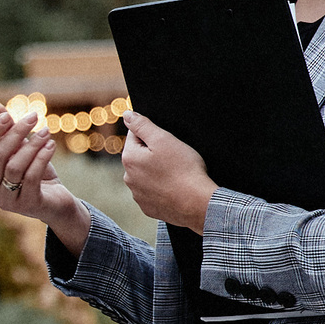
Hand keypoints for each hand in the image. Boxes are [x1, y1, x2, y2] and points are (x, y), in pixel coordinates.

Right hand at [0, 105, 91, 254]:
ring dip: (32, 144)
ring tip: (46, 131)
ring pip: (14, 166)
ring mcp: (6, 201)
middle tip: (34, 117)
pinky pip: (31, 177)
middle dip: (16, 132)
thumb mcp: (19, 148)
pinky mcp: (26, 205)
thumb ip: (5, 130)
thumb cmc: (33, 171)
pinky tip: (51, 145)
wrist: (55, 200)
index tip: (8, 115)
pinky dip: (41, 158)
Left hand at [121, 112, 218, 232]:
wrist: (197, 203)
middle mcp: (128, 177)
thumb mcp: (163, 139)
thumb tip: (127, 115)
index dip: (153, 135)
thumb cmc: (183, 169)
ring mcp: (137, 195)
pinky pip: (153, 192)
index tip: (167, 143)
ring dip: (157, 171)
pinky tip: (174, 188)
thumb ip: (142, 125)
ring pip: (146, 175)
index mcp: (129, 158)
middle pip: (140, 156)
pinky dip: (161, 188)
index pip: (135, 135)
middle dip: (153, 154)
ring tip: (175, 174)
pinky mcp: (148, 208)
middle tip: (174, 159)